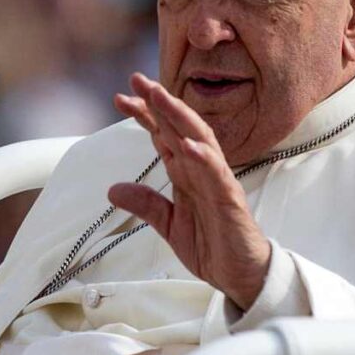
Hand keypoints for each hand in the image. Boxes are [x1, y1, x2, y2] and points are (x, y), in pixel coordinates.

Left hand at [107, 73, 271, 310]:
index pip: (164, 135)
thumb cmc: (213, 244)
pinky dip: (203, 157)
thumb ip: (145, 204)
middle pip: (180, 127)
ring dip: (180, 117)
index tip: (122, 97)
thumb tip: (113, 189)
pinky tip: (188, 145)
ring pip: (199, 140)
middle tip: (138, 80)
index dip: (145, 115)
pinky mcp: (229, 199)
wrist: (241, 274)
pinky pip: (217, 174)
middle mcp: (201, 170)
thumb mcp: (169, 224)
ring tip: (161, 98)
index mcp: (186, 173)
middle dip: (159, 103)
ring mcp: (217, 181)